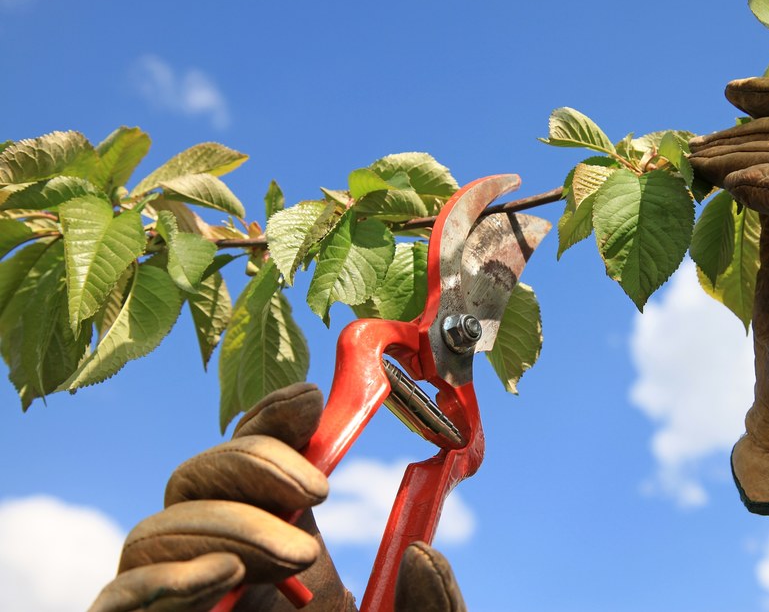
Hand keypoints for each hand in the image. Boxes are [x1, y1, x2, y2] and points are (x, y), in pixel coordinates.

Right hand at [88, 382, 467, 610]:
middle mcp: (224, 570)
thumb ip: (430, 608)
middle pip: (196, 478)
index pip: (256, 462)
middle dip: (252, 463)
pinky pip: (117, 598)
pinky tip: (220, 575)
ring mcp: (182, 606)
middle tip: (320, 490)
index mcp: (284, 554)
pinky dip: (160, 577)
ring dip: (226, 519)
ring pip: (155, 525)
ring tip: (299, 553)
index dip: (272, 420)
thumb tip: (423, 551)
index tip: (310, 399)